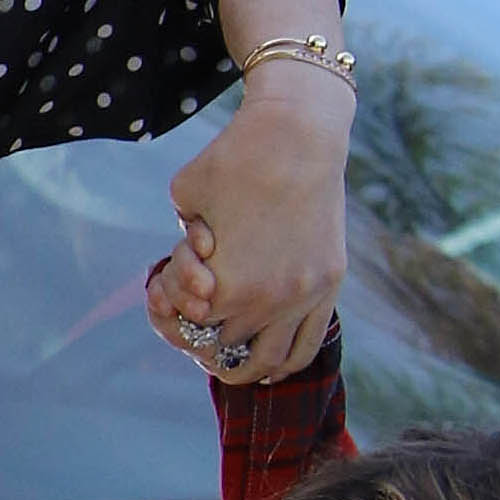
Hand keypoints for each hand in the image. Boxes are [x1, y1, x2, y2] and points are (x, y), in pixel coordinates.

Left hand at [163, 75, 351, 379]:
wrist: (298, 132)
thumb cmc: (231, 160)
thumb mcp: (184, 202)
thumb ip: (182, 250)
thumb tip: (189, 280)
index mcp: (225, 288)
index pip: (189, 329)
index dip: (171, 316)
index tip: (169, 301)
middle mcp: (268, 302)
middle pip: (223, 348)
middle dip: (201, 338)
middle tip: (194, 323)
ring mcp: (303, 297)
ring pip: (268, 363)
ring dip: (242, 368)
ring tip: (226, 362)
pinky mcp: (330, 284)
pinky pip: (308, 346)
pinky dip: (285, 364)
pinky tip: (267, 367)